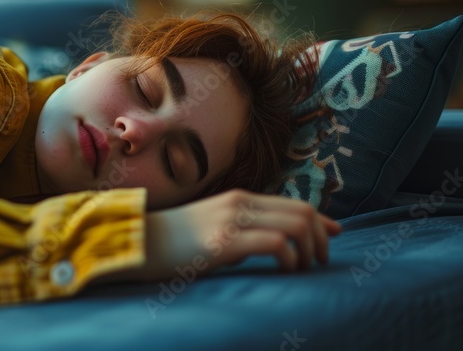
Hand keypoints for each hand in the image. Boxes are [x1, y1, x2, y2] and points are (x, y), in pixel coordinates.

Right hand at [118, 189, 341, 281]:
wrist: (136, 244)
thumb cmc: (170, 244)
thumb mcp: (209, 227)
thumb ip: (237, 228)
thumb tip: (265, 244)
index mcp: (237, 199)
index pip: (293, 203)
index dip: (321, 220)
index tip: (334, 236)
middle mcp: (239, 204)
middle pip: (302, 211)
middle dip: (322, 236)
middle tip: (320, 260)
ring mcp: (232, 221)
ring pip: (296, 224)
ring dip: (310, 249)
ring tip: (304, 268)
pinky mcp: (224, 242)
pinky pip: (277, 245)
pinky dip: (290, 259)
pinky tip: (284, 271)